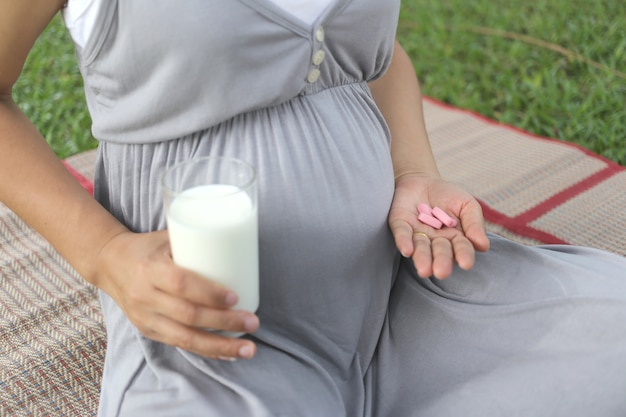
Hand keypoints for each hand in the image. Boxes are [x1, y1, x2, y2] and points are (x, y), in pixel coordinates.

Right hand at [94, 230, 259, 359]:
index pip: (181, 284)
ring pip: (185, 338)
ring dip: (220, 346)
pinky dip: (207, 351)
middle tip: (253, 321)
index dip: (209, 293)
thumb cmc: (147, 247)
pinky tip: (229, 354)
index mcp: (150, 269)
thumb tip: (237, 238)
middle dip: (224, 322)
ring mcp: (146, 317)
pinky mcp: (149, 331)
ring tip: (248, 348)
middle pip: (188, 315)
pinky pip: (180, 345)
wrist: (109, 264)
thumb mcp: (166, 237)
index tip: (236, 297)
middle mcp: (145, 296)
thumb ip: (196, 240)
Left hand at [388, 174, 489, 278]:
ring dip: (422, 258)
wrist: (423, 180)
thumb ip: (474, 223)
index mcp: (455, 238)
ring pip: (420, 248)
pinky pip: (402, 234)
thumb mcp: (467, 205)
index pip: (461, 248)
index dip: (463, 255)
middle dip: (441, 261)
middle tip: (441, 271)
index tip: (466, 263)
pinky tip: (407, 250)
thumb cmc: (448, 196)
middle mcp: (435, 241)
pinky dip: (404, 241)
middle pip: (439, 252)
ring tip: (424, 270)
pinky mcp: (400, 225)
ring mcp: (417, 234)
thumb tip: (483, 246)